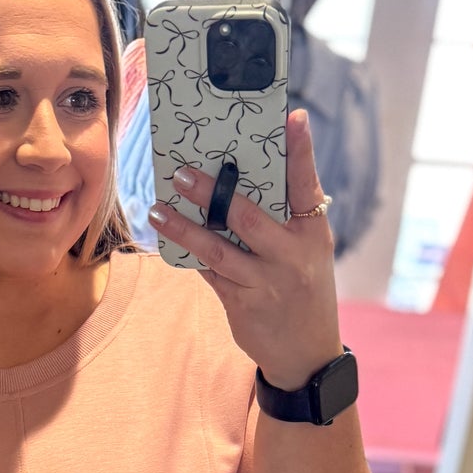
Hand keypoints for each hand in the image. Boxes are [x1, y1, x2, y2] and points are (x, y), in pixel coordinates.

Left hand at [150, 108, 344, 391]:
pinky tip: (168, 236)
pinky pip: (209, 273)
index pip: (308, 187)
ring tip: (159, 210)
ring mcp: (265, 283)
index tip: (294, 119)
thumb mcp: (309, 251)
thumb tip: (244, 179)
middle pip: (247, 216)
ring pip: (217, 250)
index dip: (302, 152)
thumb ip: (287, 217)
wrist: (307, 354)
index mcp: (313, 234)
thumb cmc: (303, 288)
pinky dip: (188, 253)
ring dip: (185, 227)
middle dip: (213, 193)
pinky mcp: (242, 304)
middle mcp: (291, 256)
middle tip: (183, 173)